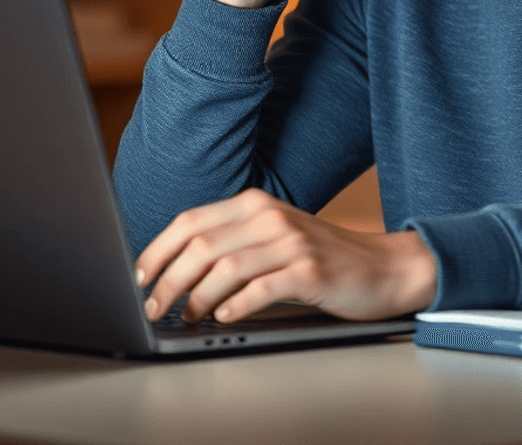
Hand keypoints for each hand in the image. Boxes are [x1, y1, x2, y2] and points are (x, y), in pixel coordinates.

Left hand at [134, 188, 437, 324]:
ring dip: (196, 298)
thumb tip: (175, 270)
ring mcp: (291, 242)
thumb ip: (232, 243)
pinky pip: (261, 288)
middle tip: (154, 306)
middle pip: (201, 245)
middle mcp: (270, 216)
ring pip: (225, 269)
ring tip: (186, 317)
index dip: (158, 249)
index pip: (190, 221)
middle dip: (168, 280)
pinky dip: (235, 306)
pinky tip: (224, 317)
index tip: (139, 275)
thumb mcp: (273, 237)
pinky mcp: (310, 271)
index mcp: (254, 204)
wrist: (381, 266)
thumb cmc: (320, 257)